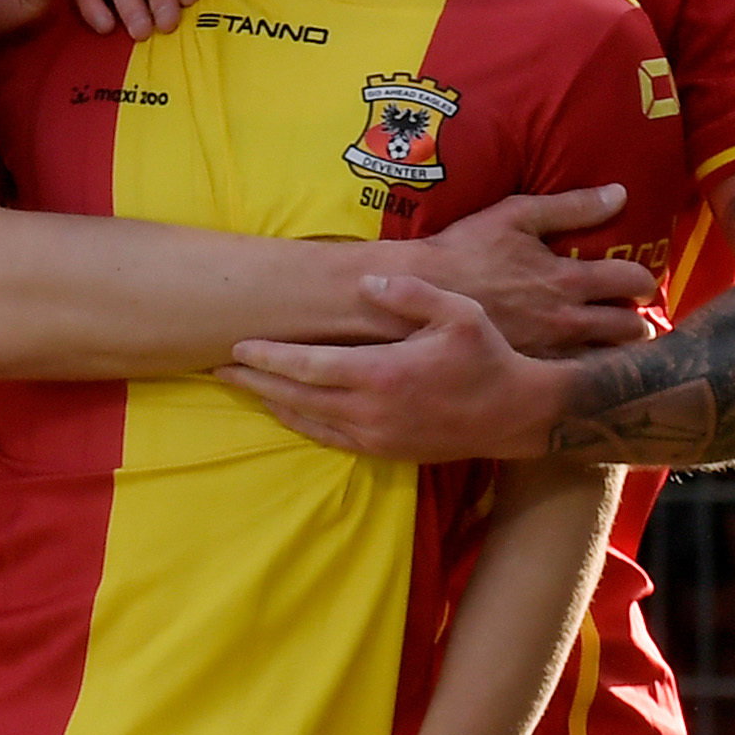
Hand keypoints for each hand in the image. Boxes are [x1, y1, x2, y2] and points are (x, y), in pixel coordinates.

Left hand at [221, 271, 563, 459]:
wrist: (515, 414)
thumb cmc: (487, 356)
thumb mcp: (458, 312)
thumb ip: (410, 294)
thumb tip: (367, 283)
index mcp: (384, 374)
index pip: (309, 366)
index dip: (270, 357)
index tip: (238, 346)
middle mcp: (373, 411)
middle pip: (296, 396)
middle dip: (255, 380)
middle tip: (219, 367)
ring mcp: (377, 436)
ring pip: (307, 421)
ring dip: (271, 402)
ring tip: (241, 386)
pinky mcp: (384, 451)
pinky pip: (328, 438)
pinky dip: (299, 424)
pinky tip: (284, 411)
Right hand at [405, 186, 662, 356]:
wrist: (420, 295)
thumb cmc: (465, 251)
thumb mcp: (517, 215)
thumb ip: (572, 206)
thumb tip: (619, 193)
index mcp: (569, 280)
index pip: (631, 281)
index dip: (644, 281)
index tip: (642, 282)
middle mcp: (567, 321)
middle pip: (629, 329)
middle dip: (639, 324)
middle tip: (635, 318)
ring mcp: (549, 352)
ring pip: (606, 361)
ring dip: (616, 352)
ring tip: (613, 345)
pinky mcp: (527, 372)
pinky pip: (571, 380)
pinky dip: (583, 373)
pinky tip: (578, 366)